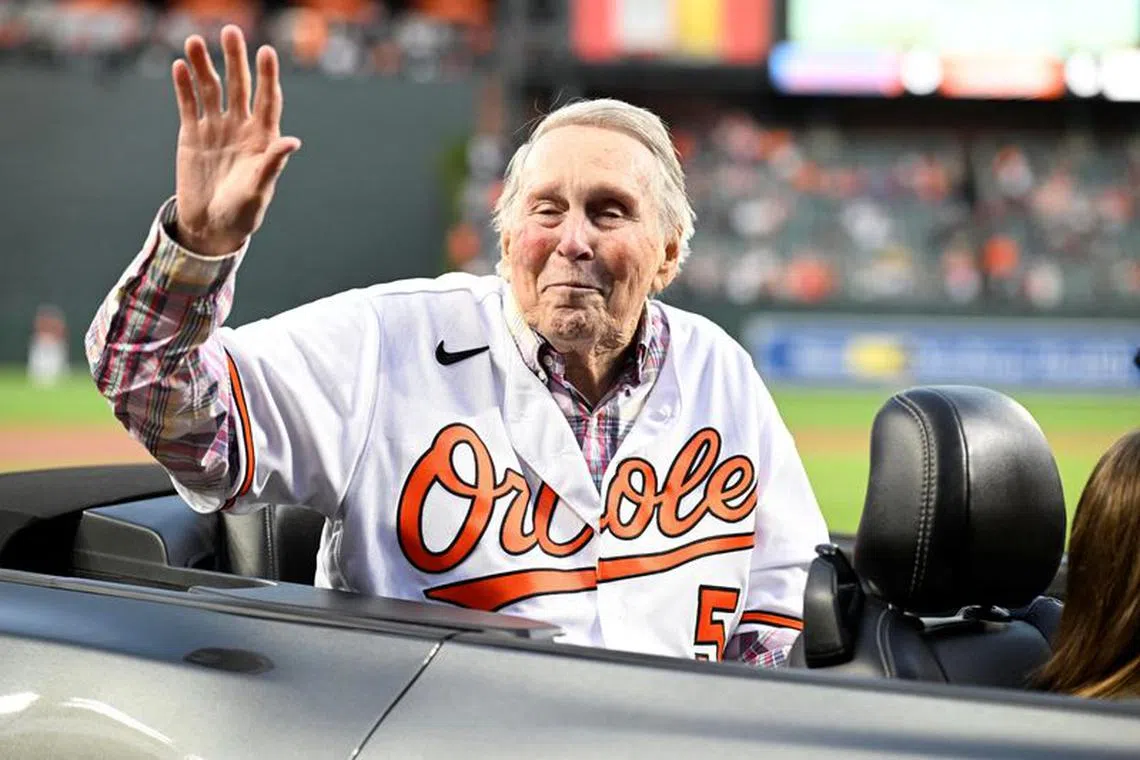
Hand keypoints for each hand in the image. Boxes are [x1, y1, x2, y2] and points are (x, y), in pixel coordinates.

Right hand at [172, 26, 300, 255]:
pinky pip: (188, 104)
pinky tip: (179, 66)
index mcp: (263, 139)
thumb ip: (273, 164)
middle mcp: (241, 127)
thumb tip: (293, 141)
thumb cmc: (243, 212)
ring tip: (194, 40)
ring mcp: (216, 128)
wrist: (211, 226)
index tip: (266, 51)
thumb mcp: (259, 190)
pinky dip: (184, 86)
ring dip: (203, 65)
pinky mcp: (192, 135)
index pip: (268, 100)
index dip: (267, 76)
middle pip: (239, 86)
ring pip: (210, 89)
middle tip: (231, 31)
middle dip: (235, 60)